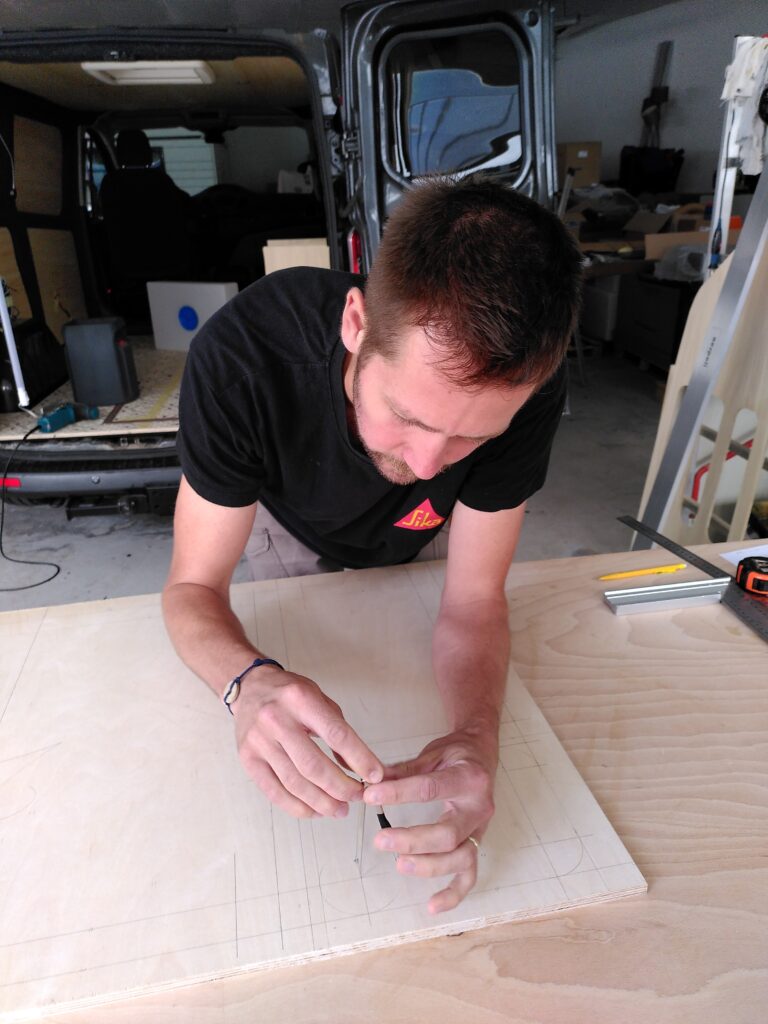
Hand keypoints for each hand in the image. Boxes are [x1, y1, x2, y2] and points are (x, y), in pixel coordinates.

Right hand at [232, 664, 382, 818]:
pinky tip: (314, 811)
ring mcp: (259, 741)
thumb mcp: (319, 698)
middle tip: (357, 797)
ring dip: (321, 802)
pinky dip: (297, 806)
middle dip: (340, 787)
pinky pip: (274, 791)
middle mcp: (277, 720)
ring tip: (340, 809)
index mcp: (300, 699)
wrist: (250, 687)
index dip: (359, 758)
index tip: (374, 775)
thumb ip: (338, 729)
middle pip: (313, 765)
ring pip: (294, 782)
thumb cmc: (289, 693)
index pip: (336, 734)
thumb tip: (356, 767)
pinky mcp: (248, 759)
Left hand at [363, 729, 496, 913]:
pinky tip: (431, 905)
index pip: (430, 789)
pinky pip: (469, 875)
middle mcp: (479, 807)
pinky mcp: (477, 844)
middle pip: (447, 834)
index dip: (398, 793)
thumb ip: (404, 770)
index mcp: (468, 778)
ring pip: (460, 858)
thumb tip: (372, 781)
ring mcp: (480, 829)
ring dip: (429, 866)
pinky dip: (453, 893)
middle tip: (381, 840)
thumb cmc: (458, 753)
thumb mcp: (433, 753)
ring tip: (399, 864)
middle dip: (413, 841)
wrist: (483, 754)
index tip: (371, 795)